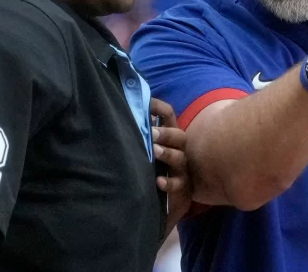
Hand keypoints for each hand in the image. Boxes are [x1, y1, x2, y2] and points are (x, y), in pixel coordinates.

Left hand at [150, 98, 191, 222]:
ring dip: (167, 153)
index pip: (168, 116)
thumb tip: (125, 113)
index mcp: (168, 138)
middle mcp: (178, 150)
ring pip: (180, 158)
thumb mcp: (145, 150)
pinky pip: (178, 185)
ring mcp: (181, 170)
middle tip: (152, 133)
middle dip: (166, 133)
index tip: (146, 103)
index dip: (159, 108)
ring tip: (153, 151)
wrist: (163, 204)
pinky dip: (168, 182)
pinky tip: (158, 181)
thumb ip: (140, 135)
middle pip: (179, 136)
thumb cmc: (151, 172)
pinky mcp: (182, 189)